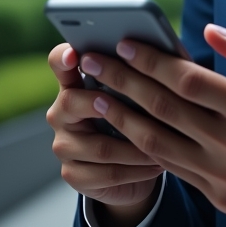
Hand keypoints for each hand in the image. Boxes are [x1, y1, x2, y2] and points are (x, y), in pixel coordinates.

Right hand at [46, 43, 163, 226]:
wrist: (131, 165)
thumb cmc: (138, 115)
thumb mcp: (139, 91)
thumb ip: (141, 72)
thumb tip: (164, 52)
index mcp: (74, 83)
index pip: (59, 62)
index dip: (63, 57)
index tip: (76, 54)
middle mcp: (61, 112)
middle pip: (71, 102)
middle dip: (107, 104)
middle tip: (138, 104)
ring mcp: (64, 145)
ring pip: (99, 146)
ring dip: (137, 146)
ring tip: (166, 142)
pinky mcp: (73, 174)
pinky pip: (107, 173)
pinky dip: (137, 169)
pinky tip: (158, 163)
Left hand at [81, 25, 225, 226]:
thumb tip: (209, 31)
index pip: (189, 80)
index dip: (152, 61)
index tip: (125, 44)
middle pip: (165, 108)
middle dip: (124, 82)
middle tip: (94, 63)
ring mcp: (223, 173)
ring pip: (160, 143)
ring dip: (124, 119)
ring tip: (98, 99)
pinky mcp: (219, 196)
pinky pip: (173, 169)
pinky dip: (146, 148)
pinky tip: (128, 132)